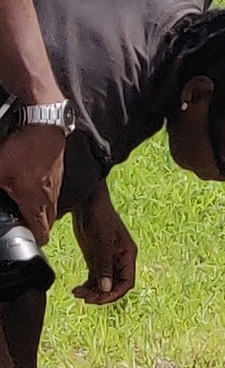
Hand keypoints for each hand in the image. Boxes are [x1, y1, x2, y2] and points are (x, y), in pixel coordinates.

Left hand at [0, 120, 63, 243]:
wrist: (45, 123)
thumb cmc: (24, 149)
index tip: (26, 243)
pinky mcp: (58, 170)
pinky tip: (32, 183)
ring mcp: (57, 182)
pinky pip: (52, 189)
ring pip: (50, 204)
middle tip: (23, 226)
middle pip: (48, 221)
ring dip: (40, 209)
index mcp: (35, 203)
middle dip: (37, 227)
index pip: (41, 232)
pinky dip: (43, 193)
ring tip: (25, 205)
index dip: (34, 241)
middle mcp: (50, 196)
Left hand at [71, 191, 134, 304]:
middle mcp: (120, 260)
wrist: (88, 205)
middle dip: (102, 295)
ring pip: (104, 284)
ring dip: (93, 292)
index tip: (98, 299)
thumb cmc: (100, 219)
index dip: (114, 293)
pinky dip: (88, 286)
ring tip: (77, 293)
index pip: (126, 282)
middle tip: (85, 298)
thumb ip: (105, 266)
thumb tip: (107, 288)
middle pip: (115, 286)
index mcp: (127, 255)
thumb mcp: (103, 244)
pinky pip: (95, 278)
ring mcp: (108, 260)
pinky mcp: (96, 259)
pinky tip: (77, 289)